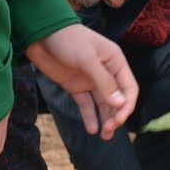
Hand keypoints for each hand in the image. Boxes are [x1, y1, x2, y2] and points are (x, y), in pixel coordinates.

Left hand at [25, 24, 137, 139]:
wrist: (40, 33)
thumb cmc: (68, 40)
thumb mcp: (87, 59)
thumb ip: (104, 82)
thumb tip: (120, 104)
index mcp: (115, 62)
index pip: (129, 88)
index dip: (127, 106)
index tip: (118, 121)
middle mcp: (106, 72)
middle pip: (117, 99)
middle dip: (115, 116)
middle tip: (108, 131)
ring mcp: (91, 80)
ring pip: (103, 104)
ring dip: (105, 119)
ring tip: (103, 136)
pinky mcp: (75, 86)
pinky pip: (86, 104)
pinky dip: (89, 116)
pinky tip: (91, 129)